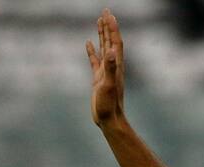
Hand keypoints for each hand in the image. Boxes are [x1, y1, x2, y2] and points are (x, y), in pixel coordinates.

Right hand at [86, 8, 124, 127]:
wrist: (109, 119)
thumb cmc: (110, 105)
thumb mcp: (109, 85)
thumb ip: (110, 68)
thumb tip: (110, 51)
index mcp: (116, 65)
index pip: (115, 42)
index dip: (112, 28)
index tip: (109, 14)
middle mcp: (112, 66)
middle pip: (110, 41)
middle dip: (108, 26)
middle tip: (105, 10)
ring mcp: (105, 71)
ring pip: (103, 47)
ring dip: (101, 34)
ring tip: (99, 20)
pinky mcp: (98, 78)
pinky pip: (94, 60)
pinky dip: (91, 50)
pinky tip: (88, 43)